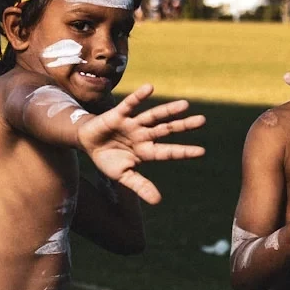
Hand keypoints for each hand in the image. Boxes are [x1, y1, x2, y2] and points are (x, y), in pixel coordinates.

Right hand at [76, 84, 205, 204]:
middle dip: (183, 126)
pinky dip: (139, 97)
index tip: (202, 152)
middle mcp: (143, 135)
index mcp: (146, 151)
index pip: (169, 151)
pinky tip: (150, 88)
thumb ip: (141, 186)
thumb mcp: (124, 175)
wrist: (87, 143)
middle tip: (202, 121)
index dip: (184, 151)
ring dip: (168, 111)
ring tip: (185, 105)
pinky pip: (130, 104)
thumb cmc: (108, 159)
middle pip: (167, 130)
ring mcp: (133, 124)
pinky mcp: (119, 114)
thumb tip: (158, 201)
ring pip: (153, 116)